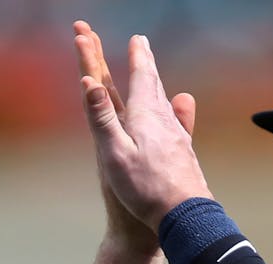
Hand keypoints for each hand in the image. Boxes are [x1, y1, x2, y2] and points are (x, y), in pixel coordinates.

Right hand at [74, 21, 209, 233]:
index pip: (140, 78)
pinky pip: (175, 119)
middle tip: (143, 45)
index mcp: (145, 117)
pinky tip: (180, 107)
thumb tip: (88, 82)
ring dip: (156, 82)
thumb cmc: (146, 189)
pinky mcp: (184, 152)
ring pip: (165, 100)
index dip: (137, 57)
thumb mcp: (114, 154)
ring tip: (152, 73)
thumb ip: (102, 118)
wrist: (184, 215)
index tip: (137, 38)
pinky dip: (171, 105)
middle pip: (154, 84)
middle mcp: (164, 120)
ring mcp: (177, 135)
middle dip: (146, 62)